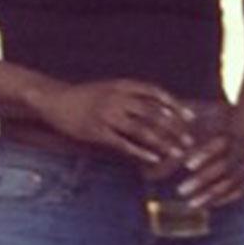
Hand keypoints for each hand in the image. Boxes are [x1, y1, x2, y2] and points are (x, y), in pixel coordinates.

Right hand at [28, 79, 193, 167]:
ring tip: (176, 153)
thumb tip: (160, 108)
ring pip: (141, 130)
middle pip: (152, 113)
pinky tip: (154, 159)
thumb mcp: (110, 88)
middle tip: (188, 140)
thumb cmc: (86, 96)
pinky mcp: (97, 132)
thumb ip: (132, 96)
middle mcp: (117, 98)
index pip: (154, 93)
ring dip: (162, 142)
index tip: (189, 116)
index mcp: (122, 85)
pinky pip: (123, 144)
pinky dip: (141, 152)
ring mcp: (107, 115)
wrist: (54, 100)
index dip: (174, 105)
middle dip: (173, 128)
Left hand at [176, 121, 243, 208]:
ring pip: (231, 181)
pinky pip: (241, 189)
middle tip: (180, 190)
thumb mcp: (194, 127)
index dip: (204, 154)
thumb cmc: (212, 124)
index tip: (187, 165)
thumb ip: (174, 144)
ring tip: (191, 204)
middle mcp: (241, 149)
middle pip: (224, 166)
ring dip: (211, 194)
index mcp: (229, 131)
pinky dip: (225, 198)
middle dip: (202, 179)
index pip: (219, 143)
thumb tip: (149, 170)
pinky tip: (210, 205)